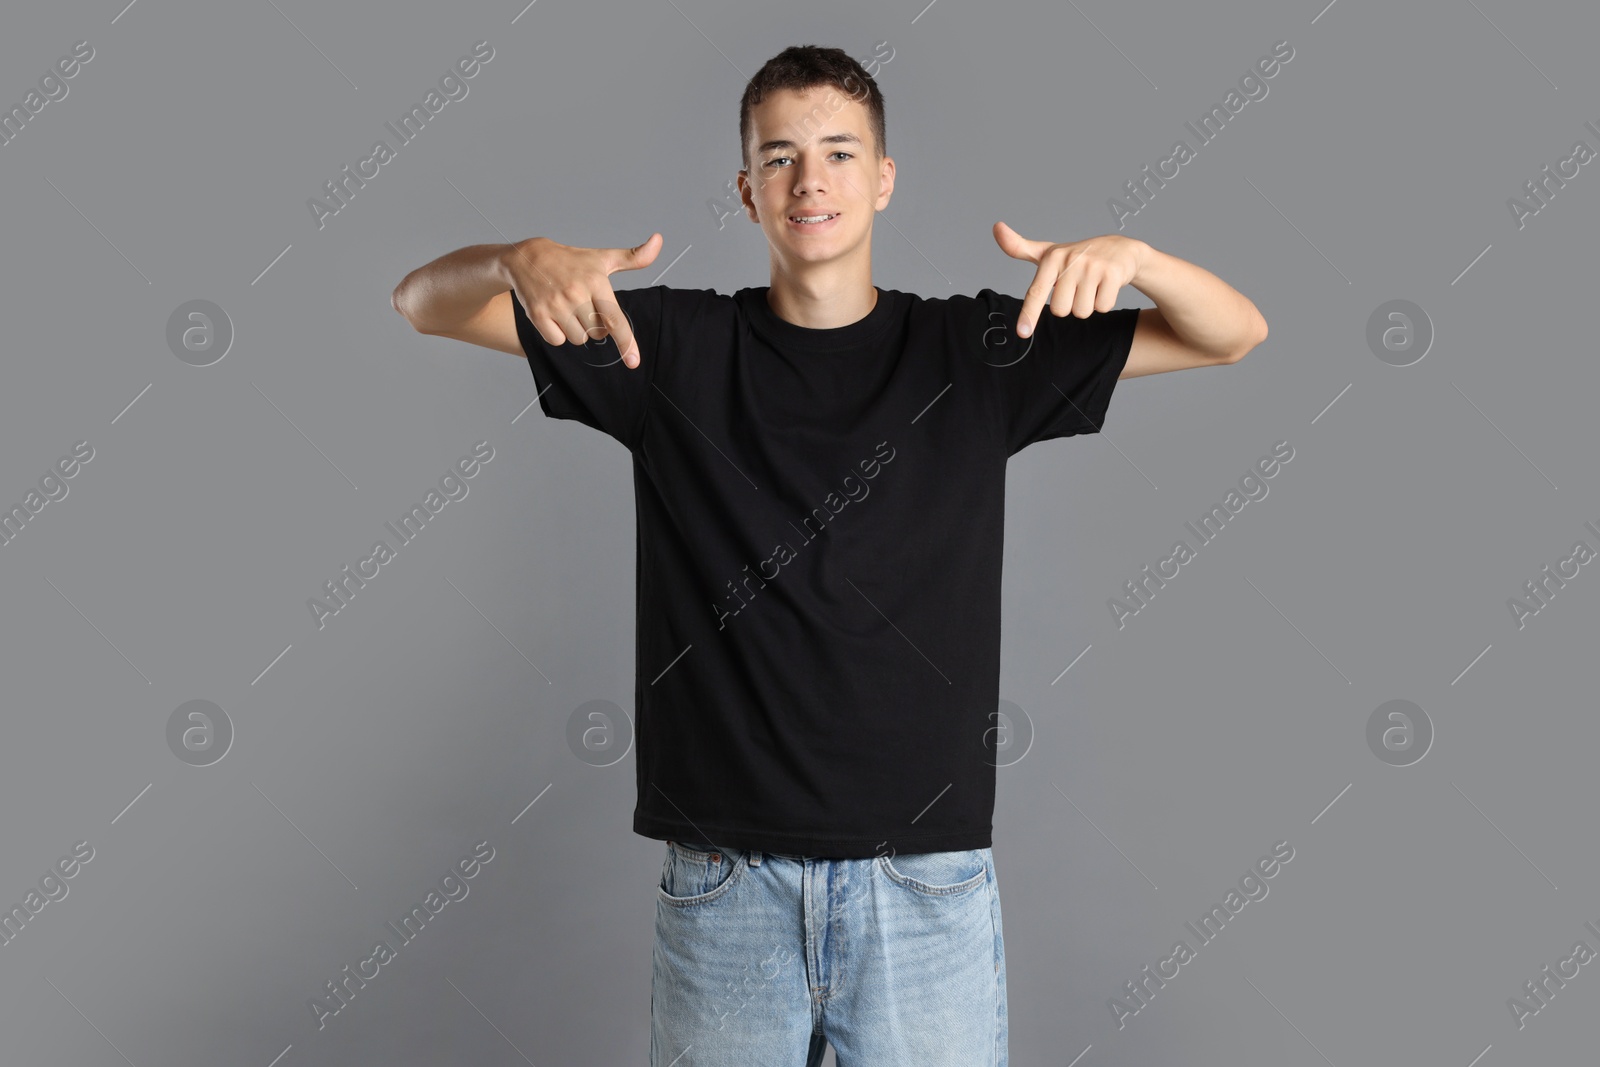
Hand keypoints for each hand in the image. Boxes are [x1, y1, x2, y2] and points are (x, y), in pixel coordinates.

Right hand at [500, 232, 662, 367]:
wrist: (528, 257)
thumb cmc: (571, 261)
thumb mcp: (602, 258)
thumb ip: (634, 257)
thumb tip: (658, 240)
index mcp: (596, 281)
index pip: (614, 318)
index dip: (626, 342)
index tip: (634, 362)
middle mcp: (576, 293)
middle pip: (597, 333)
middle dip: (594, 325)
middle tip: (584, 305)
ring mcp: (556, 304)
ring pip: (579, 339)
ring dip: (576, 329)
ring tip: (567, 308)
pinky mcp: (538, 315)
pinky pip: (557, 341)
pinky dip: (557, 333)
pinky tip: (553, 314)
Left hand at [993, 223, 1145, 336]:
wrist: (1120, 249)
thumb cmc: (1077, 256)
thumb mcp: (1048, 252)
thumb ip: (1019, 247)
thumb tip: (996, 228)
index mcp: (1051, 258)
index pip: (1036, 292)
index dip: (1029, 314)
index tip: (1023, 333)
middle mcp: (1070, 260)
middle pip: (1061, 311)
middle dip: (1070, 305)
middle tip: (1078, 287)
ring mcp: (1092, 267)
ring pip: (1082, 312)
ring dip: (1088, 304)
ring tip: (1092, 285)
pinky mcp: (1113, 273)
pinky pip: (1102, 307)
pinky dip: (1105, 302)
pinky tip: (1106, 285)